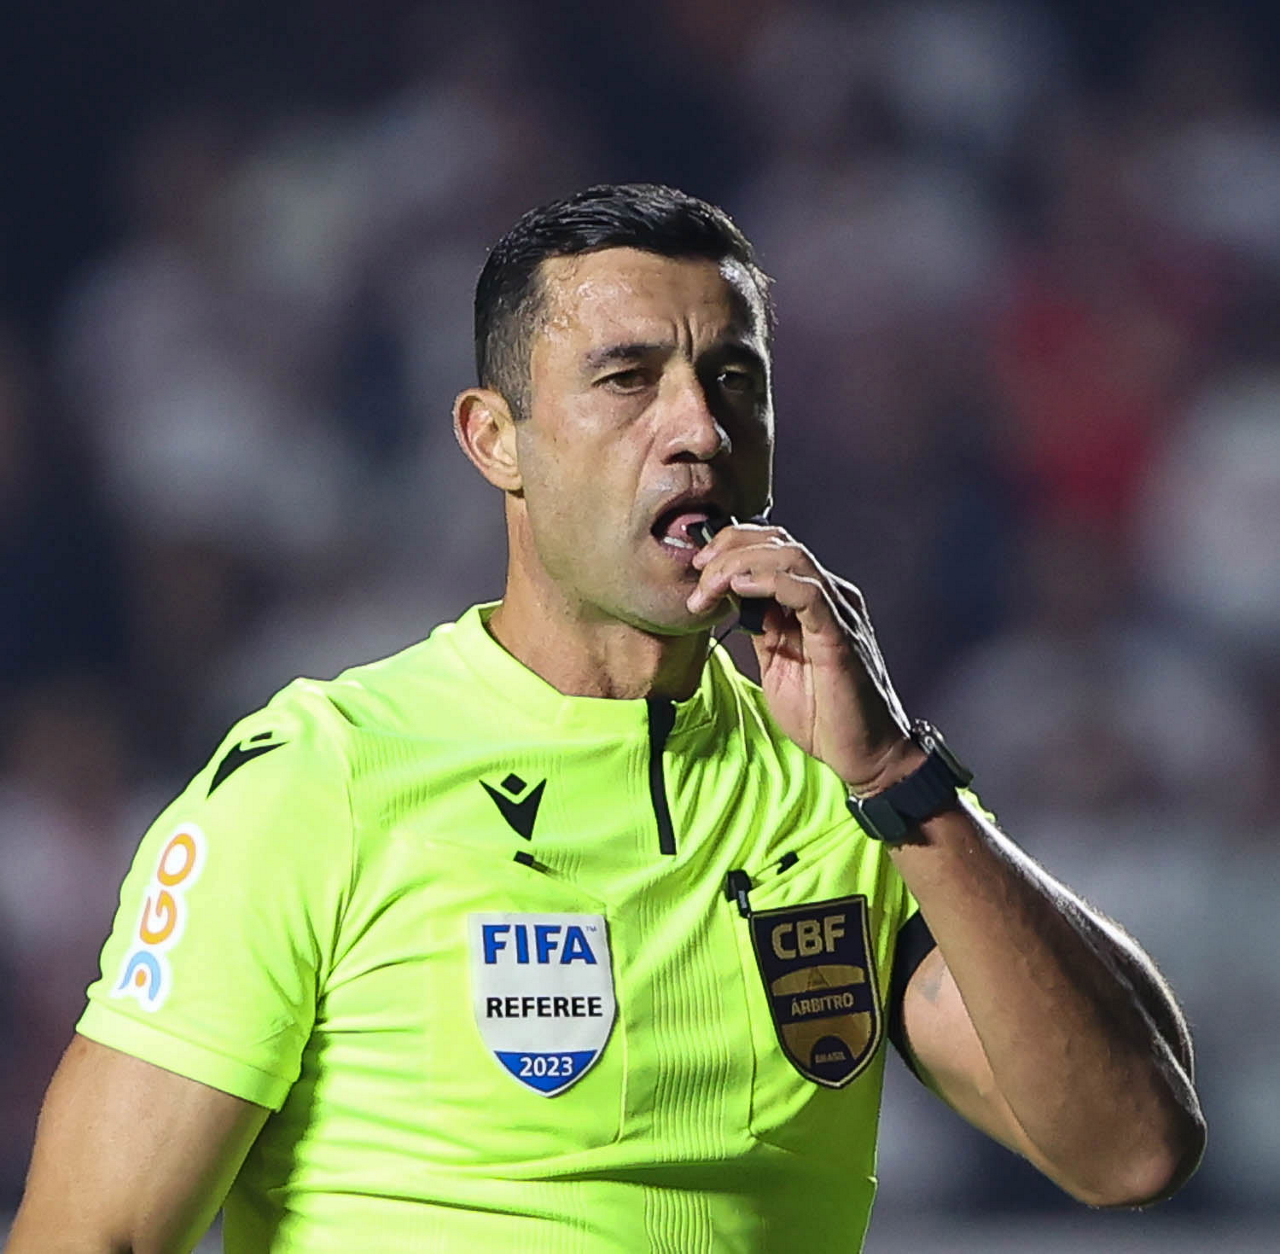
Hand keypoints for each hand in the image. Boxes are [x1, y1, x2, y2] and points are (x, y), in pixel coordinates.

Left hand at [687, 523, 919, 790]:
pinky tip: (740, 589)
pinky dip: (768, 582)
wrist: (864, 753)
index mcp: (814, 600)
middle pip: (778, 542)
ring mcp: (839, 612)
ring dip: (740, 564)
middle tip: (698, 572)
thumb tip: (731, 601)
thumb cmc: (823, 713)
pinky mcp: (841, 635)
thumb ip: (761, 628)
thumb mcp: (776, 663)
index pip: (774, 548)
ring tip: (711, 585)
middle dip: (729, 548)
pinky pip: (807, 592)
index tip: (698, 566)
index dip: (732, 546)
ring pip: (790, 557)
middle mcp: (830, 596)